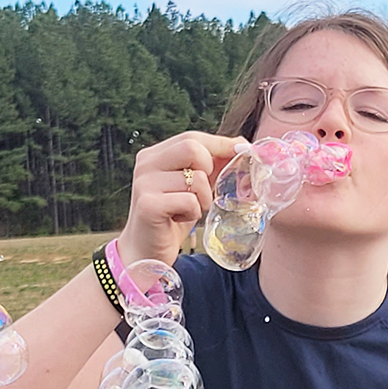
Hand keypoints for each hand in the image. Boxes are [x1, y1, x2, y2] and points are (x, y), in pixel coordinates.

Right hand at [119, 130, 246, 266]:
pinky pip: (189, 201)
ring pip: (195, 178)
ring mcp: (145, 183)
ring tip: (189, 209)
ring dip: (203, 198)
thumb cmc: (173, 216)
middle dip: (209, 170)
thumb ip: (213, 165)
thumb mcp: (194, 187)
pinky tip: (180, 219)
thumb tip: (242, 145)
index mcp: (155, 155)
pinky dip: (193, 212)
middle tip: (204, 191)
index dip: (220, 144)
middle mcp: (146, 164)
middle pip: (192, 147)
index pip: (192, 138)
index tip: (241, 152)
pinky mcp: (149, 205)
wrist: (147, 250)